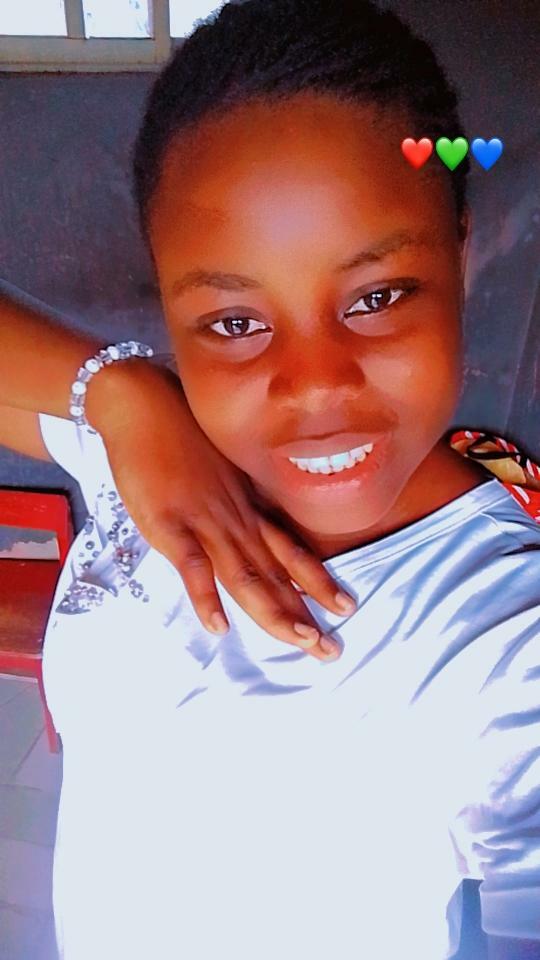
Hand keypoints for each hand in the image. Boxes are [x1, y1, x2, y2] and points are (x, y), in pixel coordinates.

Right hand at [90, 360, 354, 660]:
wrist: (146, 403)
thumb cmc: (184, 436)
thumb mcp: (223, 471)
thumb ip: (237, 503)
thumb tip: (252, 528)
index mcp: (248, 509)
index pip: (291, 553)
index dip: (320, 582)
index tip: (347, 607)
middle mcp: (236, 520)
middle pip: (277, 576)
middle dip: (306, 615)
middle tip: (332, 651)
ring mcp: (205, 522)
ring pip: (246, 576)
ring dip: (274, 612)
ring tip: (301, 642)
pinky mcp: (169, 524)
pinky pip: (191, 565)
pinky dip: (204, 597)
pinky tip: (218, 626)